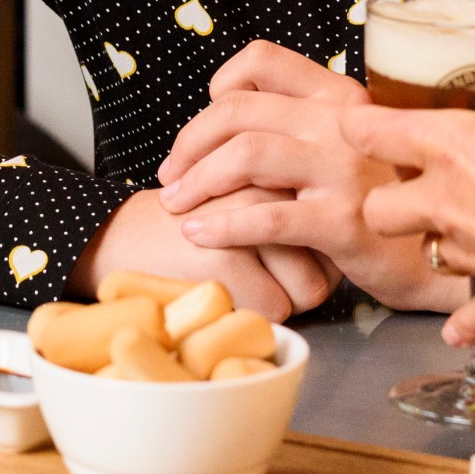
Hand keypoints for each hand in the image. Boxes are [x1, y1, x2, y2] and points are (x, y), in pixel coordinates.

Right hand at [73, 186, 328, 319]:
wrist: (123, 236)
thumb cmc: (196, 225)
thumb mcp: (249, 196)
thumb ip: (299, 204)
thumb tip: (351, 251)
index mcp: (283, 160)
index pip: (339, 229)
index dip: (317, 255)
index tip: (277, 252)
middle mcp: (273, 181)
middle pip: (333, 261)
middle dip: (307, 280)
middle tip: (254, 268)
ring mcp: (249, 215)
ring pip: (311, 289)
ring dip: (282, 298)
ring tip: (236, 278)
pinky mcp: (226, 253)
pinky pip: (276, 309)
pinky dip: (253, 313)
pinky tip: (218, 289)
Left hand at [157, 42, 464, 311]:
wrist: (447, 257)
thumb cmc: (393, 204)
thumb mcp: (358, 146)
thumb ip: (312, 127)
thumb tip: (242, 124)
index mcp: (342, 97)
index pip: (261, 61)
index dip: (219, 86)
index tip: (204, 125)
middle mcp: (342, 123)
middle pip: (238, 111)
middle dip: (190, 142)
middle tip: (170, 175)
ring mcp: (343, 171)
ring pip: (246, 154)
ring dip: (197, 179)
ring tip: (175, 204)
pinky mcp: (343, 222)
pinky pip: (267, 217)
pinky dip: (222, 224)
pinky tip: (199, 234)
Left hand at [344, 79, 474, 347]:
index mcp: (454, 148)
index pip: (376, 130)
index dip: (359, 123)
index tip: (353, 118)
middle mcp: (445, 200)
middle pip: (379, 206)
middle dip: (384, 201)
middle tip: (407, 189)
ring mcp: (465, 251)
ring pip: (422, 253)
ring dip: (433, 246)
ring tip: (451, 240)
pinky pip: (472, 309)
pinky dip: (467, 318)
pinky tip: (460, 329)